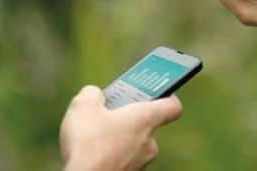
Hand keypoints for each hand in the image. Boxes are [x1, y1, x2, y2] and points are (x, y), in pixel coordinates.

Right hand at [60, 86, 182, 170]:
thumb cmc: (88, 143)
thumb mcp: (83, 106)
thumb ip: (93, 93)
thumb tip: (95, 95)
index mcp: (146, 119)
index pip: (173, 107)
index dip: (167, 97)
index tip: (155, 93)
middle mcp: (149, 142)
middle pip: (147, 125)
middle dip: (128, 118)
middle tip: (108, 113)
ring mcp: (141, 163)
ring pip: (134, 144)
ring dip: (118, 138)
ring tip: (94, 135)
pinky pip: (124, 159)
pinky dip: (112, 155)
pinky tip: (92, 153)